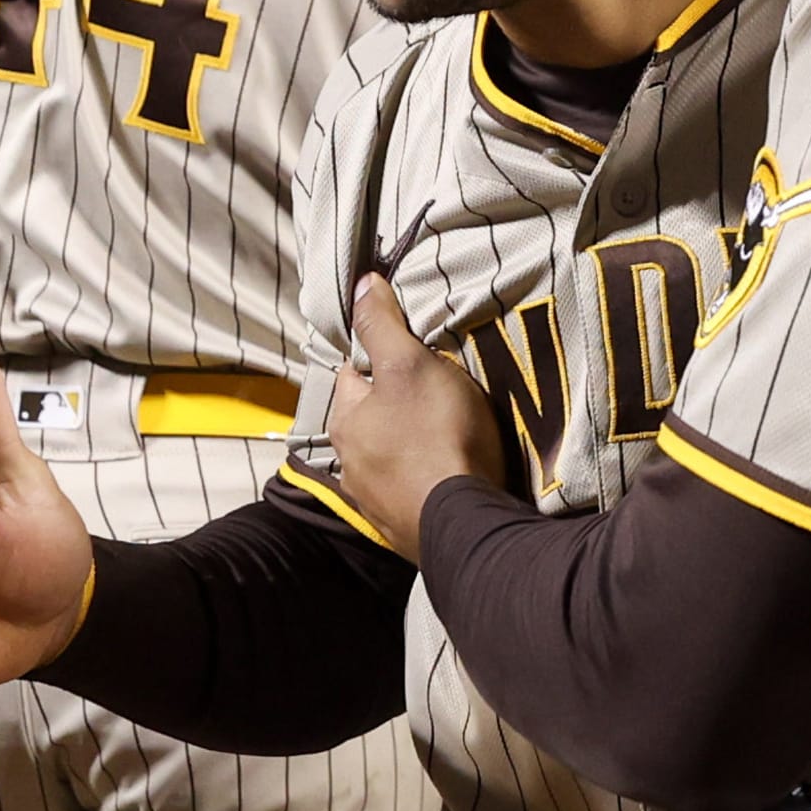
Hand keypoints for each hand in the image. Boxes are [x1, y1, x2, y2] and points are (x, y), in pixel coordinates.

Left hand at [325, 275, 506, 562]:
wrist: (465, 522)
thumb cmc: (437, 435)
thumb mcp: (411, 364)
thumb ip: (383, 325)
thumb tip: (359, 284)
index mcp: (346, 419)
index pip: (355, 372)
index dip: (384, 357)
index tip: (416, 357)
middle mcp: (349, 461)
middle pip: (372, 415)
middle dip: (399, 403)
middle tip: (440, 394)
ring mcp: (373, 498)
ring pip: (389, 453)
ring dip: (411, 443)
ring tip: (450, 434)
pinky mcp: (400, 525)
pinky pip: (409, 488)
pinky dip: (424, 477)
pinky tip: (449, 473)